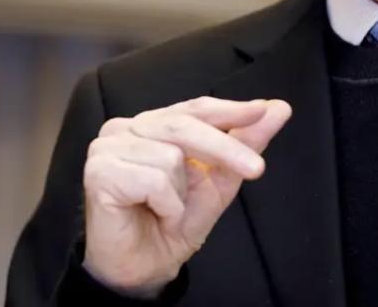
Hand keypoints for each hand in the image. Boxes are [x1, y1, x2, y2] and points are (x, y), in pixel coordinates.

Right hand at [81, 96, 291, 297]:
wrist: (146, 268)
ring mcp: (108, 146)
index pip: (194, 107)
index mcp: (153, 123)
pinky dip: (166, 205)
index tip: (264, 111)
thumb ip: (245, 143)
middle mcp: (127, 127)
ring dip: (182, 194)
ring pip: (171, 155)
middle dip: (225, 148)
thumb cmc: (175, 221)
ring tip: (168, 210)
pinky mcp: (99, 171)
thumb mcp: (220, 180)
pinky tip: (153, 214)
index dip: (230, 109)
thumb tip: (278, 109)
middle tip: (257, 169)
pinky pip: (154, 179)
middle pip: (185, 124)